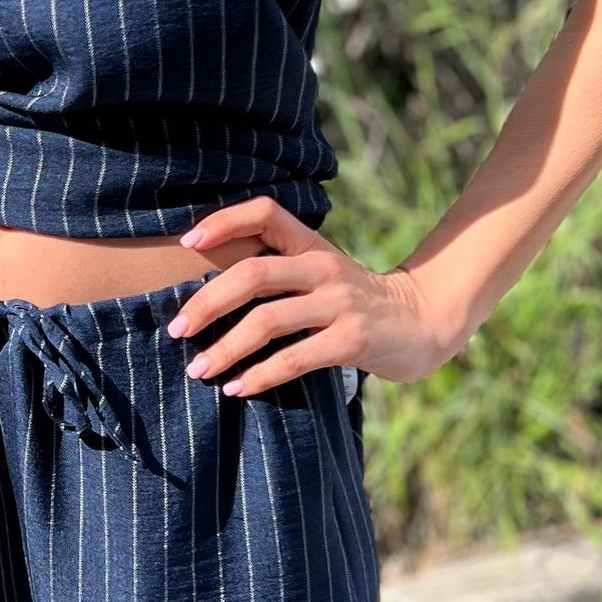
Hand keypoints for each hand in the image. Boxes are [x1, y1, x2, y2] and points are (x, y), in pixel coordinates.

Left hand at [166, 197, 469, 397]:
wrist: (424, 321)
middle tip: (178, 329)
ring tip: (199, 369)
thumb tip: (208, 295)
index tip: (187, 244)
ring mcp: (340, 303)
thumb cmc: (355, 302)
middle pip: (253, 273)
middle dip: (206, 302)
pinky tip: (237, 388)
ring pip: (267, 320)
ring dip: (226, 348)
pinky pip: (294, 358)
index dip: (224, 221)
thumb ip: (280, 273)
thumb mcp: (322, 274)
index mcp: (312, 244)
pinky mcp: (352, 340)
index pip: (265, 212)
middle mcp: (324, 267)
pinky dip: (259, 376)